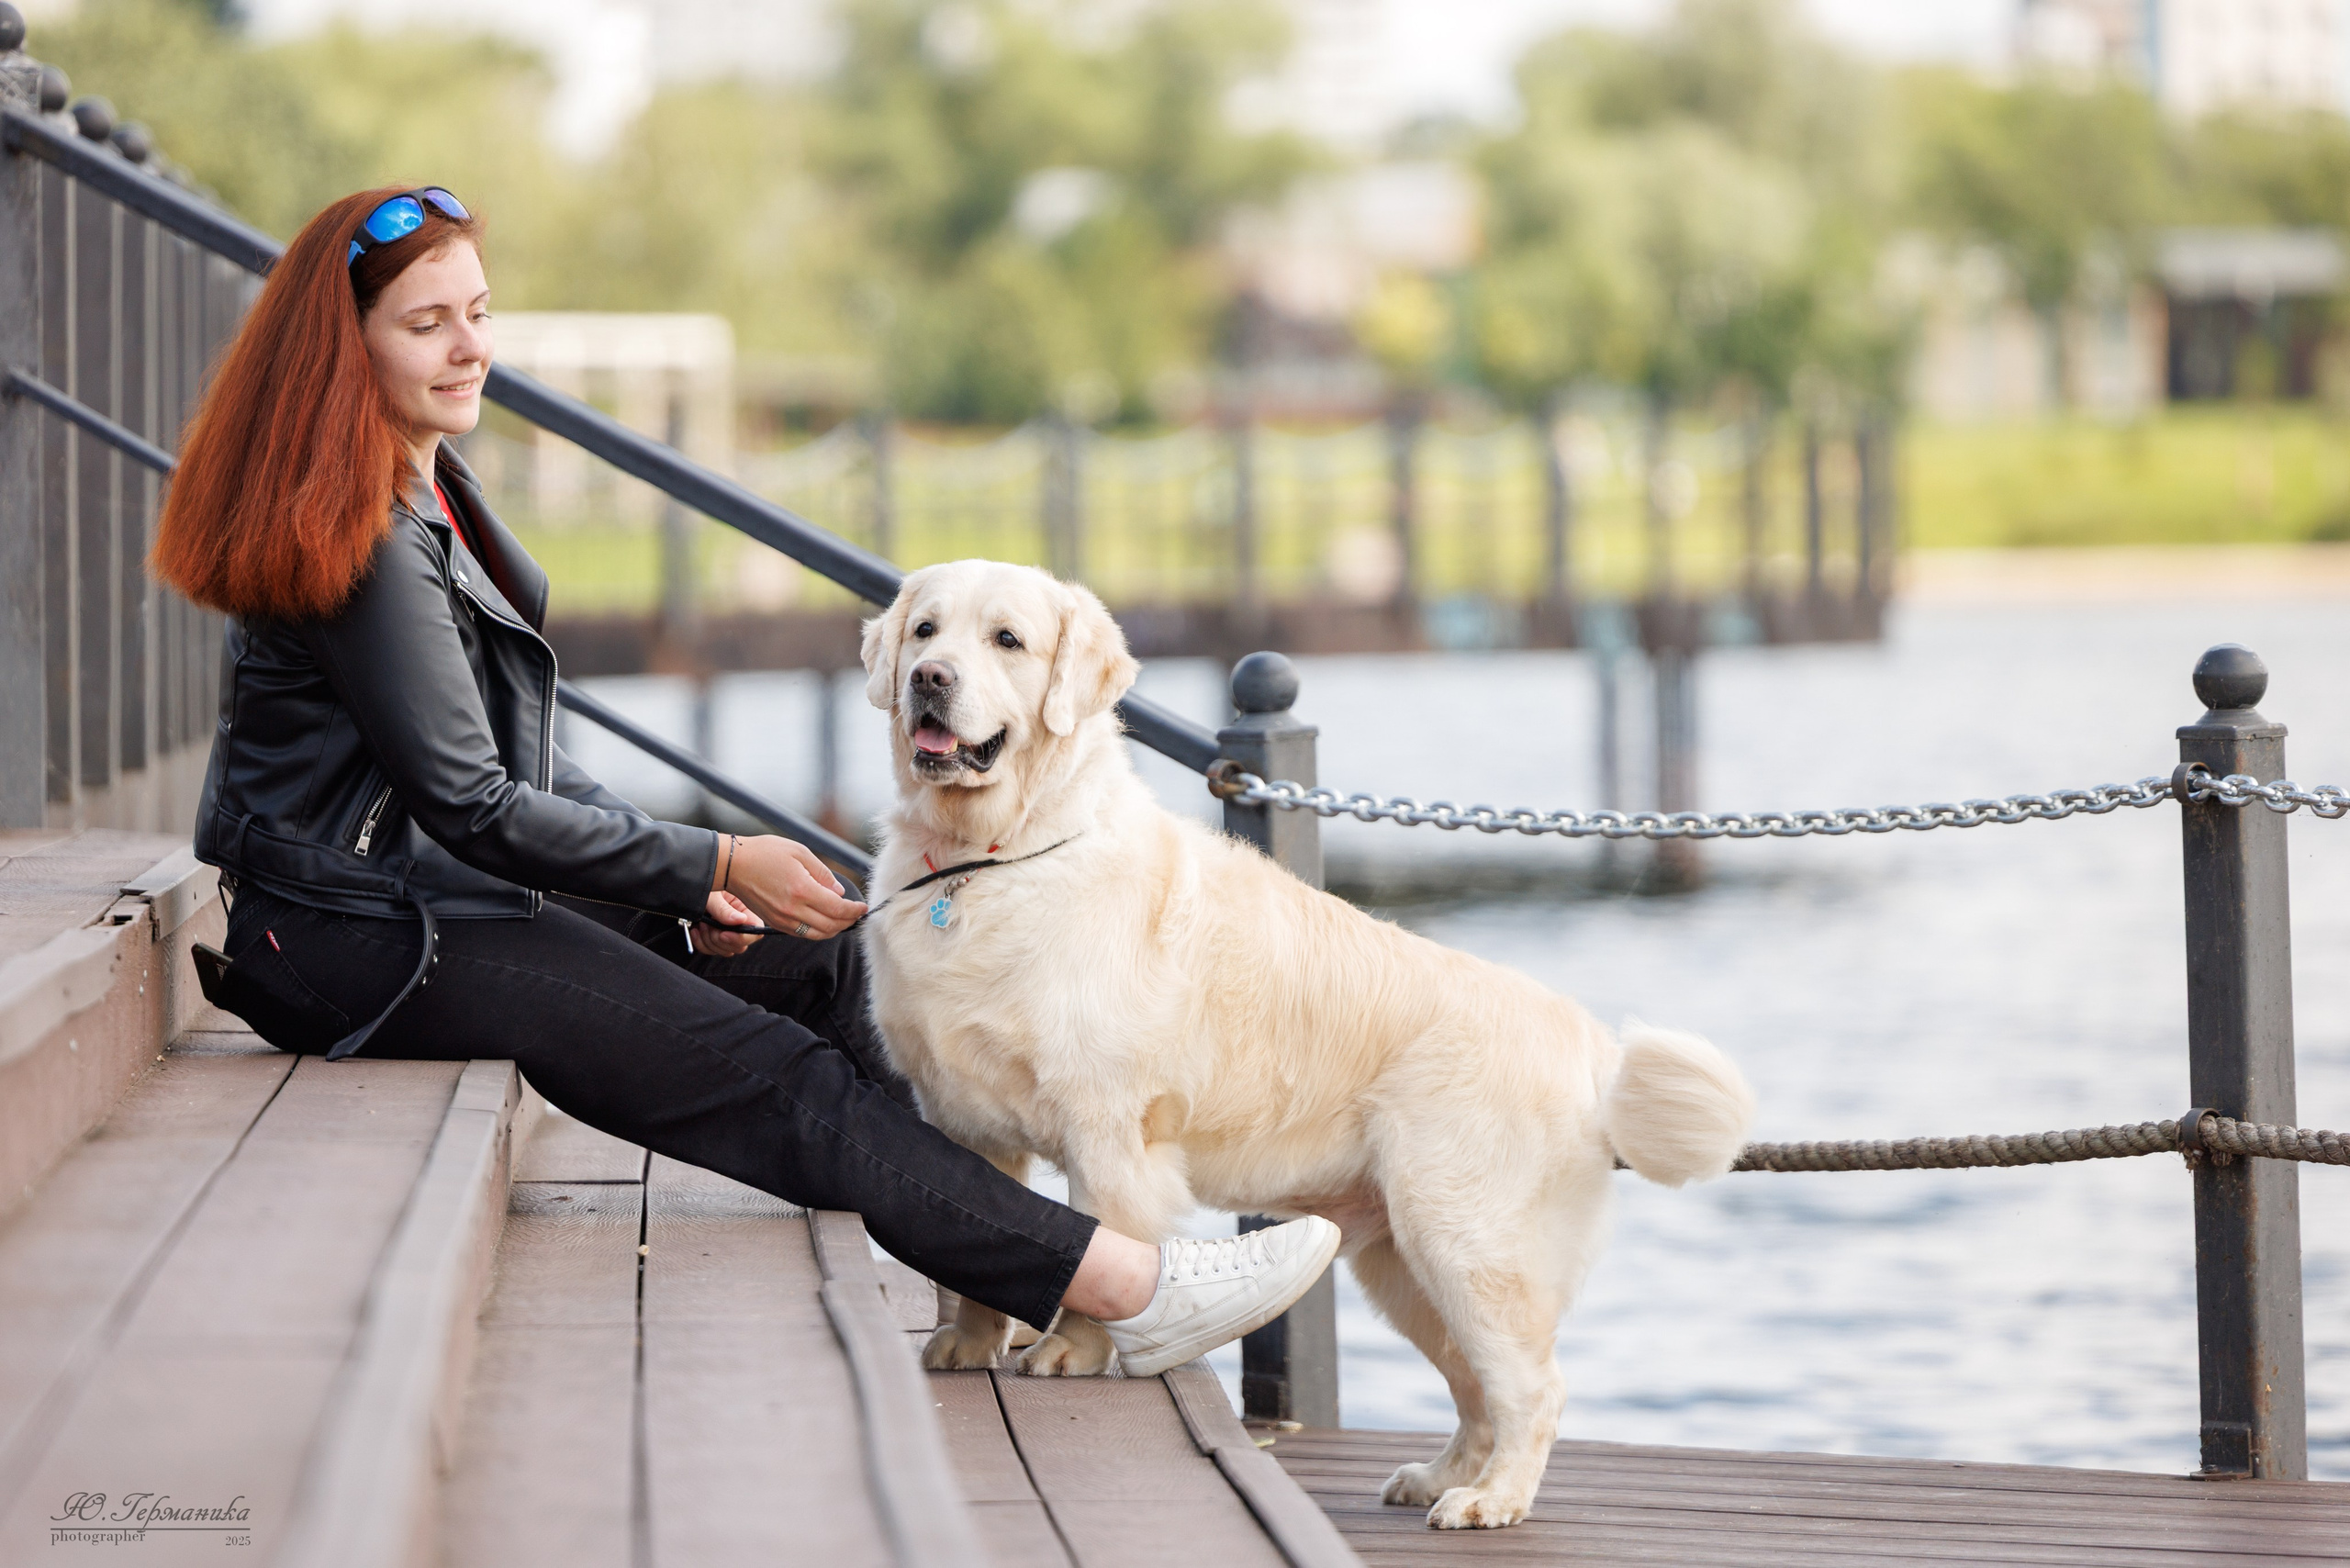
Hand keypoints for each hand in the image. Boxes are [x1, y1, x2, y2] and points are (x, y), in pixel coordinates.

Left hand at [689, 890, 763, 957]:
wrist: (685, 885)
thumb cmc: (700, 882)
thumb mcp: (711, 894)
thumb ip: (723, 909)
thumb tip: (741, 920)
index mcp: (744, 908)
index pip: (755, 930)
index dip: (742, 937)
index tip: (723, 934)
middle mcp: (738, 921)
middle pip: (740, 945)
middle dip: (720, 940)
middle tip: (708, 924)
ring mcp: (727, 930)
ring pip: (726, 950)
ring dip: (709, 941)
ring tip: (701, 923)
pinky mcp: (714, 937)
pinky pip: (712, 950)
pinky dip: (701, 944)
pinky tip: (695, 930)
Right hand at [720, 833, 866, 939]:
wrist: (733, 865)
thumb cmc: (765, 853)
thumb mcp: (799, 852)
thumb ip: (823, 874)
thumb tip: (839, 892)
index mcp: (802, 890)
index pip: (838, 909)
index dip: (854, 911)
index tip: (863, 908)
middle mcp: (793, 909)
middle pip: (831, 926)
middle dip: (848, 922)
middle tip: (857, 915)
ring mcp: (782, 919)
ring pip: (817, 934)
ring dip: (834, 930)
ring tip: (843, 920)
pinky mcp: (775, 923)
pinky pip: (802, 934)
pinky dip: (818, 931)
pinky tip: (824, 921)